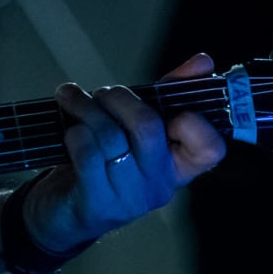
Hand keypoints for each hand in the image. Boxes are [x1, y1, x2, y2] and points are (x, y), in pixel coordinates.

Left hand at [22, 53, 228, 254]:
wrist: (62, 212)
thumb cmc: (103, 162)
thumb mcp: (134, 128)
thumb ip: (168, 95)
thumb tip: (204, 61)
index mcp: (178, 166)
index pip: (210, 148)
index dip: (195, 122)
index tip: (173, 108)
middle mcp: (159, 185)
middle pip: (147, 126)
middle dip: (117, 98)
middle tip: (101, 95)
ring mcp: (129, 199)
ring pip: (110, 136)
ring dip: (85, 108)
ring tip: (72, 100)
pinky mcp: (97, 204)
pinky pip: (88, 156)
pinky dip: (75, 133)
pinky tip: (68, 129)